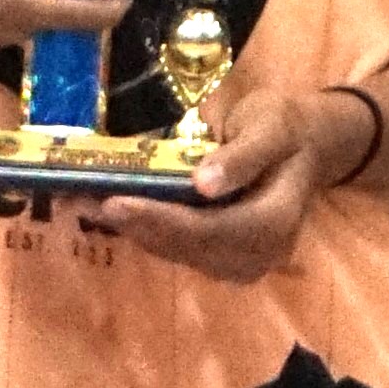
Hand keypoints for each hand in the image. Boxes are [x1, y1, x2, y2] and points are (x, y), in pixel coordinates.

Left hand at [97, 82, 345, 282]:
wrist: (305, 148)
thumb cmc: (286, 129)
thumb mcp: (271, 125)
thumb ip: (242, 155)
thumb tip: (204, 184)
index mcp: (276, 221)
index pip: (212, 229)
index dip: (162, 219)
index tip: (116, 202)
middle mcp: (258, 254)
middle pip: (188, 247)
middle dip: (135, 224)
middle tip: (83, 198)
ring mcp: (239, 261)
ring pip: (177, 252)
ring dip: (131, 228)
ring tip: (84, 200)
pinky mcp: (220, 258)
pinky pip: (177, 247)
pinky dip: (144, 227)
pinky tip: (112, 206)